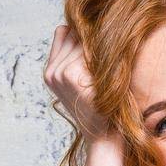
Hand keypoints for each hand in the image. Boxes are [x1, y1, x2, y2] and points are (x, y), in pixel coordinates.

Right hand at [44, 23, 116, 144]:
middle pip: (73, 33)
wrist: (103, 136)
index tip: (101, 35)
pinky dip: (105, 53)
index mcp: (50, 72)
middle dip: (93, 35)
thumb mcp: (83, 84)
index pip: (63, 32)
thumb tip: (88, 29)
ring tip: (115, 60)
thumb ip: (77, 59)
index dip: (82, 32)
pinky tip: (115, 66)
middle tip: (114, 44)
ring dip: (101, 43)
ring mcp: (59, 72)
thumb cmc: (100, 110)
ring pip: (82, 39)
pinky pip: (90, 49)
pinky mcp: (70, 74)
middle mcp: (51, 71)